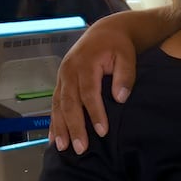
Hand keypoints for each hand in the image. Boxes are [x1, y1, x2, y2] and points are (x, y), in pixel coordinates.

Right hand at [51, 23, 137, 153]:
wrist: (104, 32)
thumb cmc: (117, 46)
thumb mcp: (127, 55)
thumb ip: (125, 75)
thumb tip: (121, 97)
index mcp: (85, 64)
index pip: (89, 93)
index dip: (95, 113)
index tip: (102, 132)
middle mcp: (68, 71)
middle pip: (69, 102)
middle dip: (74, 126)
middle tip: (80, 148)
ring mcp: (62, 77)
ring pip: (58, 105)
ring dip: (60, 127)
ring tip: (63, 148)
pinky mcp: (61, 82)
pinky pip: (54, 104)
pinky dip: (54, 121)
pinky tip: (53, 138)